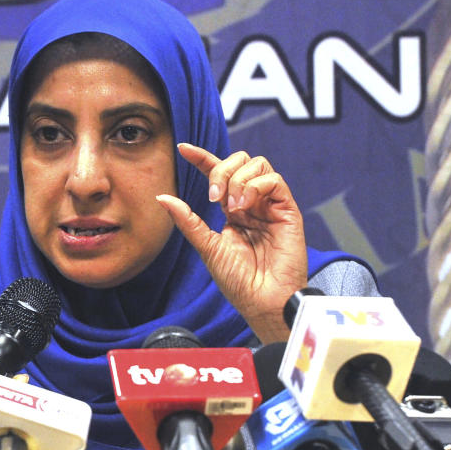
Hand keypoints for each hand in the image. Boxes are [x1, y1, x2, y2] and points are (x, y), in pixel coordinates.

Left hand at [156, 142, 307, 343]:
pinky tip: (245, 205)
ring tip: (232, 207)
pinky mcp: (288, 210)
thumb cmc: (239, 281)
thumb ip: (188, 221)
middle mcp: (253, 203)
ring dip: (238, 180)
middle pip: (241, 161)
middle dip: (221, 170)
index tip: (183, 149)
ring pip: (258, 165)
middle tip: (213, 198)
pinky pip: (274, 180)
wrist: (262, 300)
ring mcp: (271, 205)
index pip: (218, 173)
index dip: (202, 158)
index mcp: (233, 210)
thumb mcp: (207, 247)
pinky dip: (255, 186)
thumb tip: (162, 198)